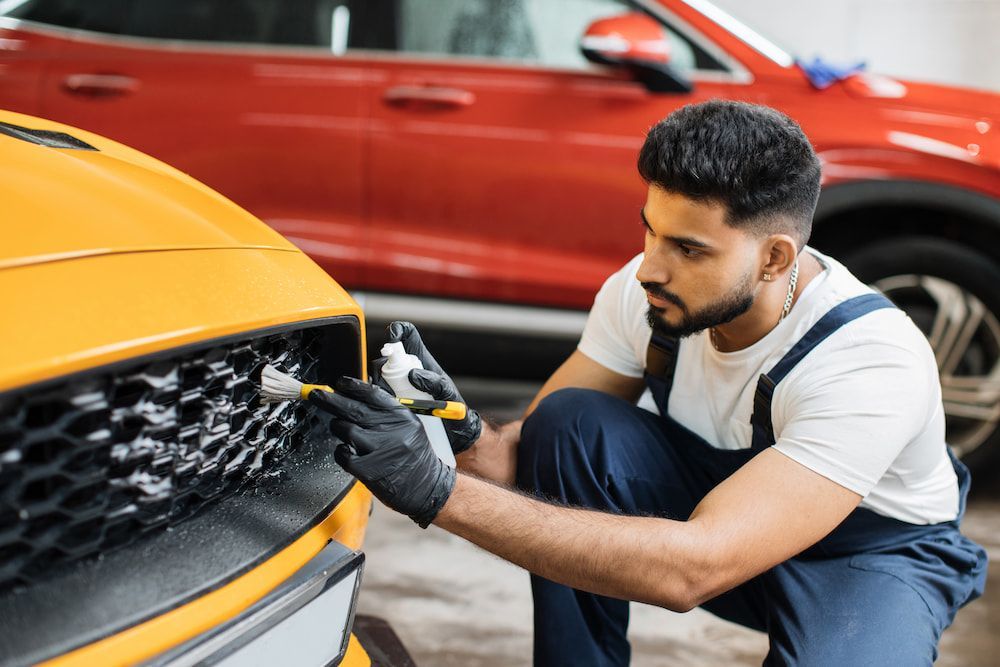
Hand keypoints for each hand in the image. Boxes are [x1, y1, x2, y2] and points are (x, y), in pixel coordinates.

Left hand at [309, 376, 455, 527]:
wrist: (426, 488)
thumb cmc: (414, 457)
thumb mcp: (409, 427)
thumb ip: (386, 413)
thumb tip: (355, 397)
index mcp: (402, 417)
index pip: (372, 394)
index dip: (352, 386)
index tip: (338, 383)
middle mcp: (392, 430)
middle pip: (354, 408)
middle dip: (330, 399)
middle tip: (316, 395)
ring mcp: (379, 450)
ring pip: (345, 429)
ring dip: (338, 427)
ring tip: (340, 429)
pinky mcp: (368, 470)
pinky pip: (343, 454)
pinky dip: (340, 451)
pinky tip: (346, 451)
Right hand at [372, 321, 482, 453]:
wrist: (452, 436)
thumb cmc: (454, 411)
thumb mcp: (447, 394)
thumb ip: (435, 382)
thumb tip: (413, 375)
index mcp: (421, 360)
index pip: (407, 335)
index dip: (398, 330)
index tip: (392, 338)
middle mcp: (406, 370)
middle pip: (385, 357)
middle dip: (384, 364)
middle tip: (392, 380)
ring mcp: (396, 385)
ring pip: (378, 376)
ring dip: (381, 384)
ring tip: (395, 399)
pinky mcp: (390, 401)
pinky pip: (376, 395)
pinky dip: (376, 398)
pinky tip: (387, 408)